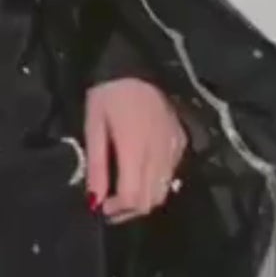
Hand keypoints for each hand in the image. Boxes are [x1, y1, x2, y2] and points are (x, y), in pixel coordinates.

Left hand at [84, 76, 186, 222]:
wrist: (138, 65)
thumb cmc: (108, 94)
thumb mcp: (93, 126)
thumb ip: (97, 166)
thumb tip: (94, 202)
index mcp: (135, 148)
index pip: (133, 196)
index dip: (116, 210)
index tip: (101, 208)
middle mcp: (160, 153)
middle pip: (150, 200)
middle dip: (129, 211)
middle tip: (110, 207)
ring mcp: (175, 148)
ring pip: (163, 191)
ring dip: (143, 200)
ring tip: (123, 194)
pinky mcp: (181, 142)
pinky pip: (171, 175)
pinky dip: (155, 184)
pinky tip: (140, 174)